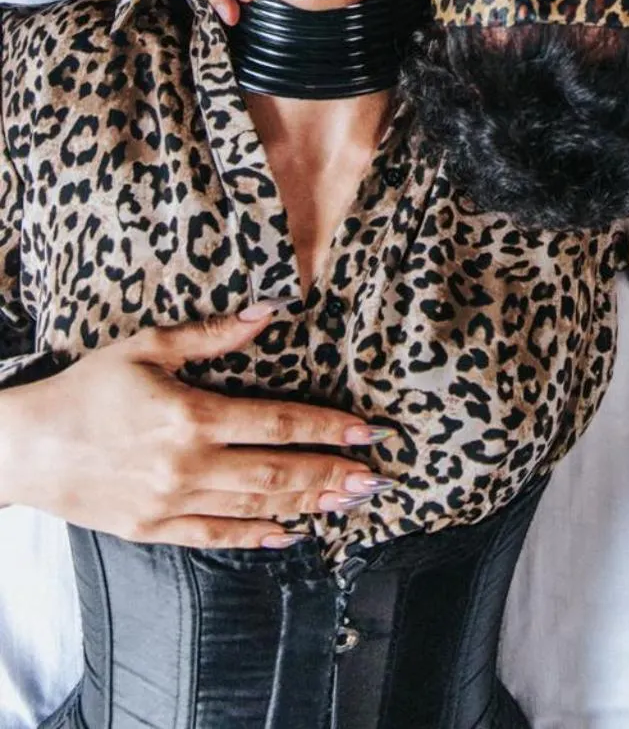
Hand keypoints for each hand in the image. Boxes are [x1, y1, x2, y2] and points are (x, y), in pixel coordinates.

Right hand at [0, 309, 393, 547]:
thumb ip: (213, 334)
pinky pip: (215, 537)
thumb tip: (270, 311)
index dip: (326, 427)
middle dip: (331, 474)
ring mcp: (171, 503)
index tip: (364, 431)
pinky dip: (256, 538)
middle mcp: (187, 465)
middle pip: (277, 472)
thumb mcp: (148, 346)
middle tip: (374, 477)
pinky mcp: (153, 529)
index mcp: (191, 416)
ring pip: (254, 508)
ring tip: (346, 503)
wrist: (25, 447)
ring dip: (306, 505)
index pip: (277, 423)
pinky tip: (287, 534)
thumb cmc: (86, 389)